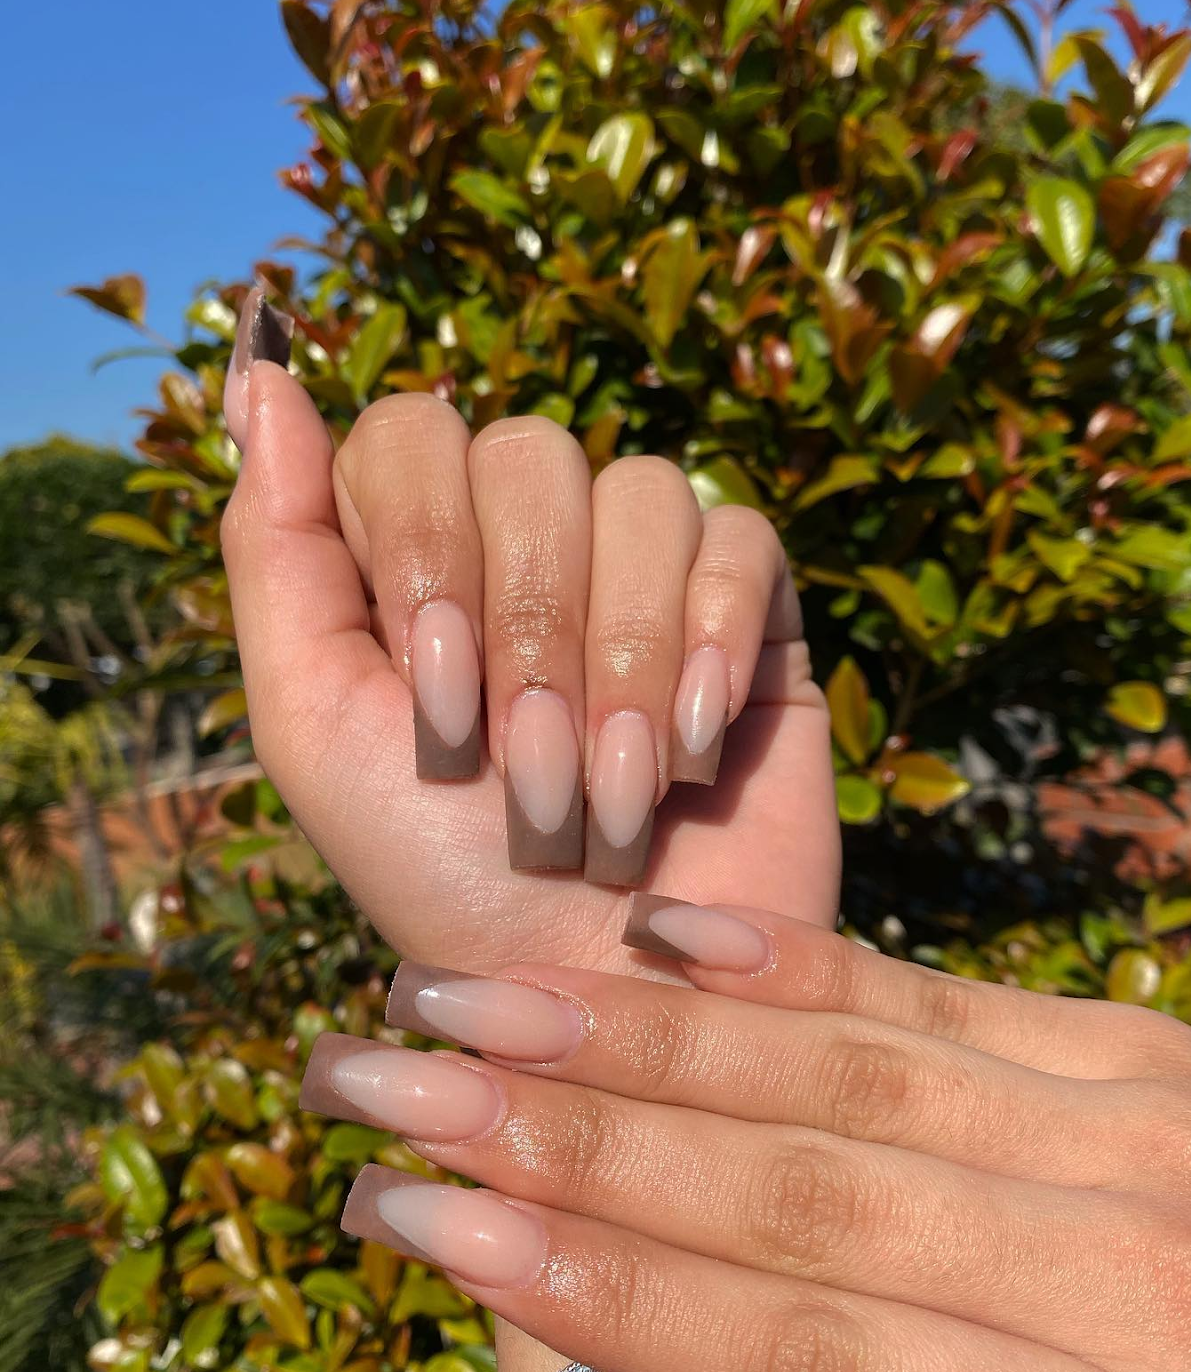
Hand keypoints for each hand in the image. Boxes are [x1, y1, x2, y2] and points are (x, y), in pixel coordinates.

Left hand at [223, 289, 838, 1371]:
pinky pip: (741, 537)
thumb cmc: (442, 879)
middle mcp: (527, 542)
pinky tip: (701, 749)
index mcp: (414, 556)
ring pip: (643, 492)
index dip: (427, 552)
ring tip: (619, 802)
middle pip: (533, 456)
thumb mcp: (318, 729)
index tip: (442, 712)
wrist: (598, 993)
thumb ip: (275, 555)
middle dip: (533, 637)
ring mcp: (643, 568)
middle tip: (533, 788)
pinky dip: (715, 641)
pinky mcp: (746, 609)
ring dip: (625, 664)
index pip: (411, 437)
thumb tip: (263, 378)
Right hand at [314, 899, 1190, 1371]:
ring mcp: (1160, 1141)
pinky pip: (930, 993)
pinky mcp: (1148, 1053)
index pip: (786, 1350)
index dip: (586, 1281)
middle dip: (563, 1136)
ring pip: (844, 1073)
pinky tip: (656, 934)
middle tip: (380, 1082)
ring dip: (635, 1032)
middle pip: (794, 1192)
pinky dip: (783, 965)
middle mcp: (1154, 1288)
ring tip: (466, 1001)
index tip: (404, 1216)